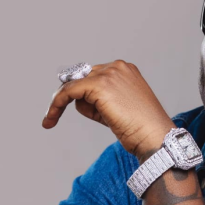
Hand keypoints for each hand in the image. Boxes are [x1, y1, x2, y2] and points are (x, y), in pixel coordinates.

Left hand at [42, 60, 175, 158]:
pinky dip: (55, 105)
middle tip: (63, 119)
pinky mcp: (99, 85)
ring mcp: (108, 74)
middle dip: (77, 99)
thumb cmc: (141, 128)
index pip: (93, 76)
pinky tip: (50, 120)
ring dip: (73, 105)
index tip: (69, 108)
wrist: (155, 137)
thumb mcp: (119, 108)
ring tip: (101, 122)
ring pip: (73, 85)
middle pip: (81, 78)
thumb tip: (77, 100)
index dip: (83, 94)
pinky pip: (67, 92)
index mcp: (125, 69)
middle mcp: (117, 66)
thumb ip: (100, 99)